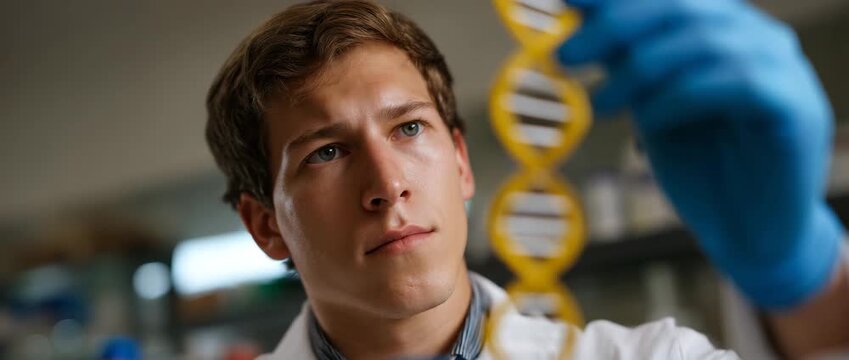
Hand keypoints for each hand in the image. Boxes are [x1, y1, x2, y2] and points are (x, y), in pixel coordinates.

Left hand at [557, 0, 845, 308]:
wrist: (747, 234)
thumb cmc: (700, 169)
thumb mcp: (651, 107)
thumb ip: (628, 65)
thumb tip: (579, 26)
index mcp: (725, 28)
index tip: (566, 3)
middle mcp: (758, 36)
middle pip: (683, 8)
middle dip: (617, 26)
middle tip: (567, 56)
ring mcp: (783, 68)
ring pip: (705, 41)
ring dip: (640, 70)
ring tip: (598, 105)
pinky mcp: (796, 108)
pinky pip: (736, 83)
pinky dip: (680, 98)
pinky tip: (645, 122)